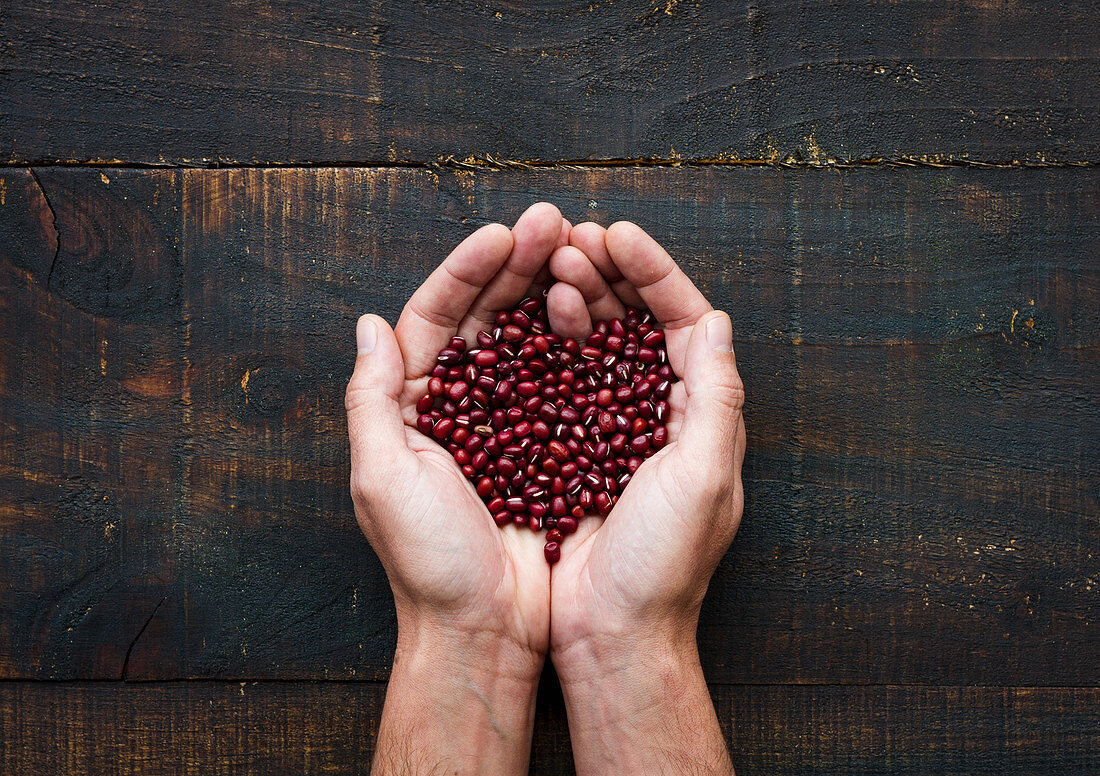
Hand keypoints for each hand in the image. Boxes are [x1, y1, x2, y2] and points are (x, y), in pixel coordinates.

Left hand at [347, 203, 583, 774]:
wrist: (487, 630)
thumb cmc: (429, 563)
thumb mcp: (383, 478)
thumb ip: (370, 399)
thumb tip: (368, 325)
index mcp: (411, 406)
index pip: (434, 318)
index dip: (466, 271)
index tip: (502, 234)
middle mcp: (460, 406)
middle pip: (486, 317)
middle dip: (516, 265)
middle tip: (552, 221)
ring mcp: (510, 424)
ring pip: (529, 340)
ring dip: (550, 292)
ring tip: (579, 248)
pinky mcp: (552, 446)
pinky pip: (566, 383)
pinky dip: (581, 345)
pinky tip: (599, 310)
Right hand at [547, 222, 745, 774]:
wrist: (613, 635)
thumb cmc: (664, 565)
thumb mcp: (704, 479)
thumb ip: (717, 397)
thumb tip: (716, 320)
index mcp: (702, 415)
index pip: (684, 321)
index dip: (654, 271)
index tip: (617, 234)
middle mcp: (660, 415)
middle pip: (637, 323)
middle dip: (608, 274)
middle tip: (570, 237)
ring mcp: (611, 431)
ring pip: (595, 345)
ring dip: (576, 298)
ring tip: (549, 263)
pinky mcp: (570, 451)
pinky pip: (559, 382)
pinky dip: (547, 346)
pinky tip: (529, 318)